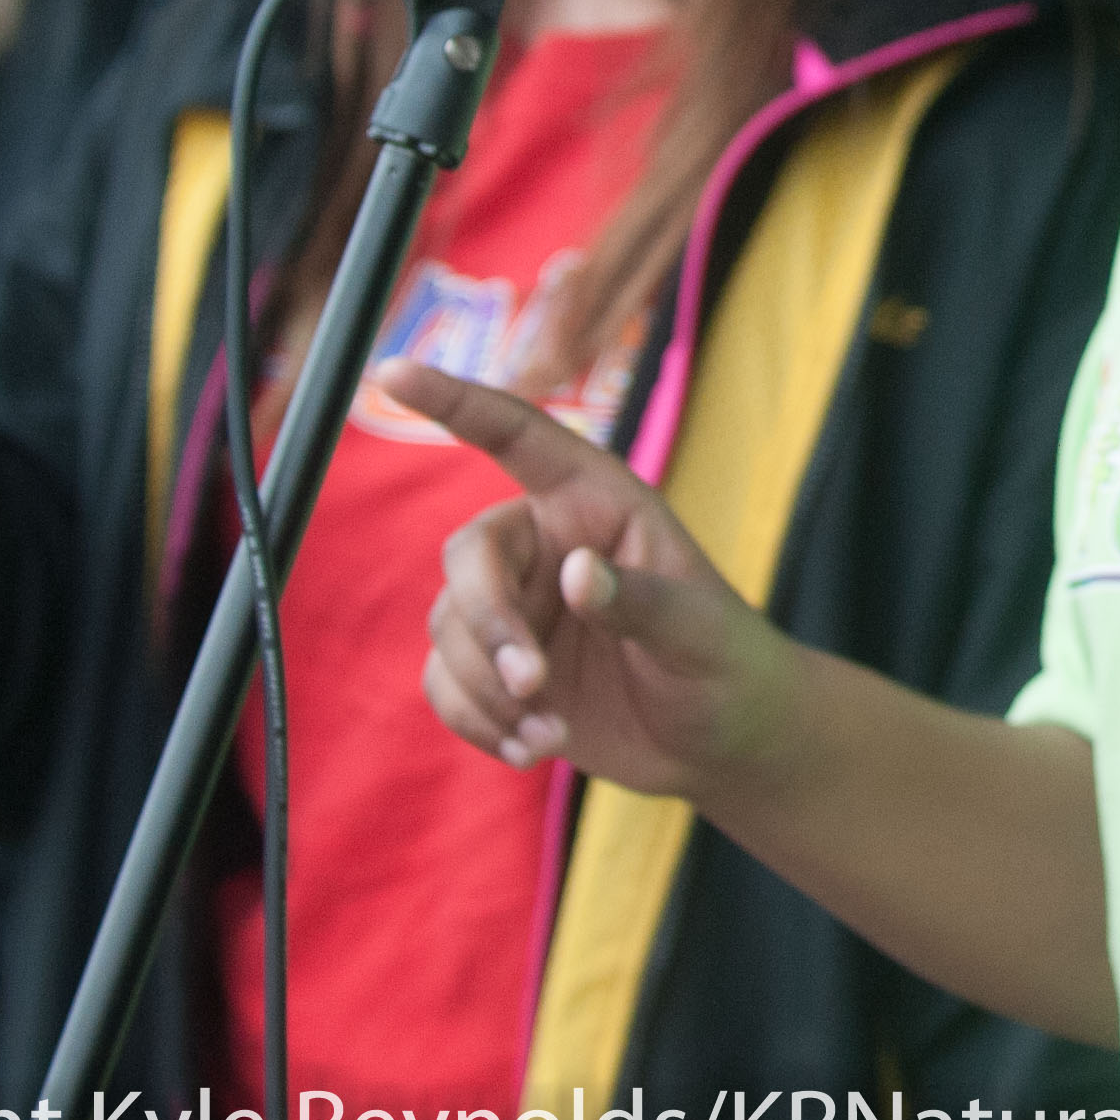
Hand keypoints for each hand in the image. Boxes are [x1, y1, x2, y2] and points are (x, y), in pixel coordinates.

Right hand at [391, 362, 802, 799]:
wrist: (721, 740)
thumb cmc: (726, 663)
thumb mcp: (700, 631)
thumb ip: (640, 599)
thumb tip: (574, 572)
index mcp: (596, 503)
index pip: (517, 436)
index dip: (455, 401)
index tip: (393, 370)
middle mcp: (546, 544)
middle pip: (467, 557)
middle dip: (487, 623)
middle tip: (532, 683)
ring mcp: (518, 607)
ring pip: (449, 630)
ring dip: (487, 690)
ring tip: (550, 733)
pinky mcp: (499, 669)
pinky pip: (446, 686)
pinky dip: (478, 722)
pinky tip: (532, 749)